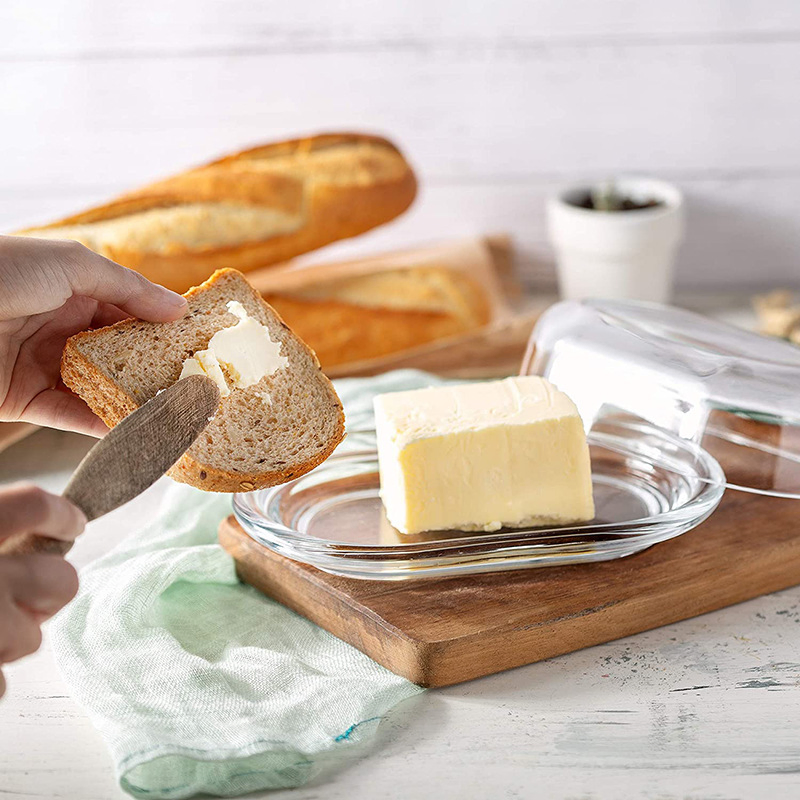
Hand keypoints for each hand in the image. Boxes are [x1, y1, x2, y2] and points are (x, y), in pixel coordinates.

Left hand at [0, 235, 187, 436]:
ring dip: (132, 400)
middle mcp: (58, 328)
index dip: (160, 327)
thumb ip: (128, 287)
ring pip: (98, 387)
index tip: (196, 343)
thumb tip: (179, 309)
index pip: (127, 312)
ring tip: (172, 412)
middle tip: (193, 383)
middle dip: (151, 368)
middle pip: (116, 353)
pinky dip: (100, 424)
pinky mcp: (23, 400)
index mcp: (69, 291)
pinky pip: (69, 415)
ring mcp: (42, 366)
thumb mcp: (71, 264)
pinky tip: (133, 429)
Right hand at [0, 484, 84, 697]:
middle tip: (20, 588)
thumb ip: (1, 519)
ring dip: (12, 633)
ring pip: (32, 638)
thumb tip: (63, 488)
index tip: (74, 521)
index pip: (31, 506)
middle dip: (48, 587)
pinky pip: (0, 683)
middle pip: (61, 581)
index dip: (61, 514)